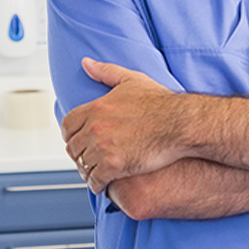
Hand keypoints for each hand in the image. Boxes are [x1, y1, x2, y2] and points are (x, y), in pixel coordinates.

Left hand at [61, 58, 183, 193]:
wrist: (180, 123)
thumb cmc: (161, 103)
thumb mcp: (131, 80)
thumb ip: (105, 72)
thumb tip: (86, 63)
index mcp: (96, 108)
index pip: (68, 124)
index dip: (70, 134)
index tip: (76, 140)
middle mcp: (95, 128)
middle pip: (72, 146)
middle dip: (77, 153)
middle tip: (85, 158)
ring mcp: (103, 148)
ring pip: (82, 164)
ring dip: (86, 170)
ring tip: (92, 173)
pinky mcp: (115, 166)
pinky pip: (95, 179)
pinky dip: (96, 184)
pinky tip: (101, 185)